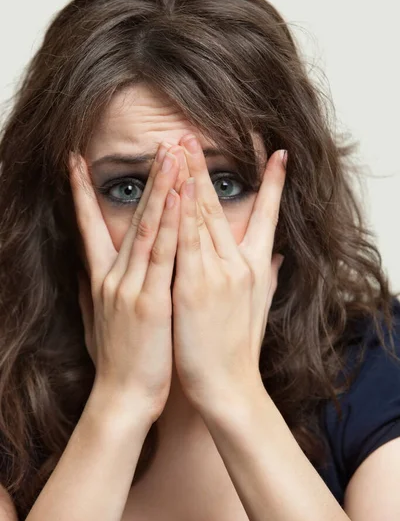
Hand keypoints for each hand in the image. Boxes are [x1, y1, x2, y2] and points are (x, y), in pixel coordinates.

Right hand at [69, 142, 180, 420]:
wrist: (123, 397)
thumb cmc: (119, 360)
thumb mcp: (99, 321)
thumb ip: (96, 293)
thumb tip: (87, 274)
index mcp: (103, 280)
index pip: (89, 227)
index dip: (80, 193)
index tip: (75, 163)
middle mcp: (113, 277)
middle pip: (129, 218)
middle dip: (145, 179)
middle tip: (157, 144)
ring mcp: (130, 287)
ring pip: (146, 228)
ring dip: (160, 189)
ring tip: (170, 154)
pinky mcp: (150, 302)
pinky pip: (162, 256)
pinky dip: (169, 225)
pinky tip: (178, 198)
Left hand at [172, 135, 286, 410]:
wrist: (227, 385)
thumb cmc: (238, 348)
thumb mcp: (260, 309)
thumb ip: (268, 278)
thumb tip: (277, 256)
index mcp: (255, 268)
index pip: (268, 216)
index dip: (275, 184)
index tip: (278, 154)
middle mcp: (239, 264)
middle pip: (221, 208)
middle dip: (206, 169)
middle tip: (193, 135)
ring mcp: (217, 274)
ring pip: (201, 217)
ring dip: (189, 179)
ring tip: (179, 146)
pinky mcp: (194, 287)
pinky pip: (186, 243)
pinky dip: (181, 214)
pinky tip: (175, 188)